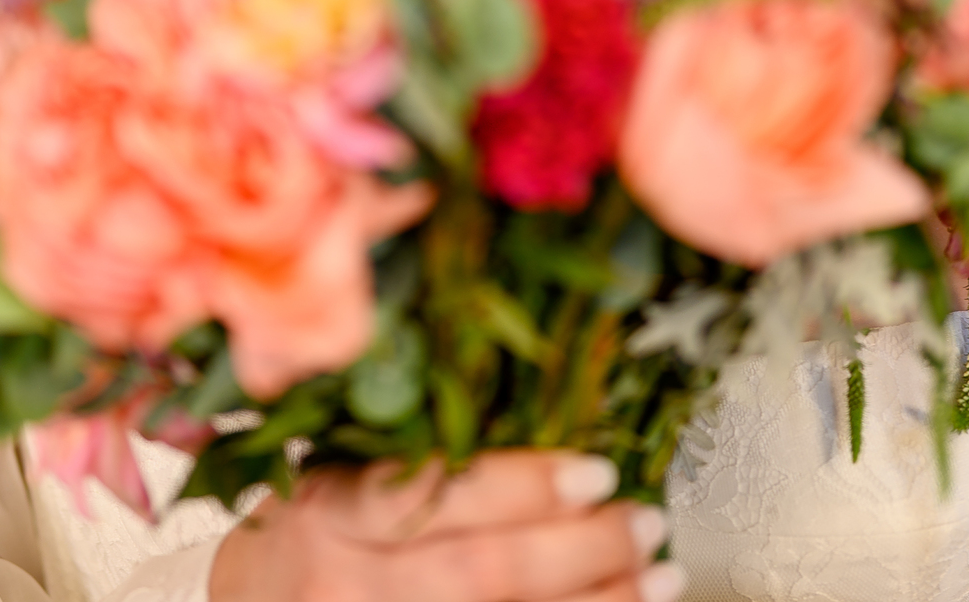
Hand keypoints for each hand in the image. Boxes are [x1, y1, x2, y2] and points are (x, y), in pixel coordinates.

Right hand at [209, 449, 683, 601]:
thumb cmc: (309, 519)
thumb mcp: (333, 465)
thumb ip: (406, 442)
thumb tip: (534, 386)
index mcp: (329, 506)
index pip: (433, 494)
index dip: (522, 486)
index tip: (598, 470)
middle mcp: (346, 581)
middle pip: (479, 572)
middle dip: (578, 550)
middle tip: (643, 519)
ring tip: (659, 575)